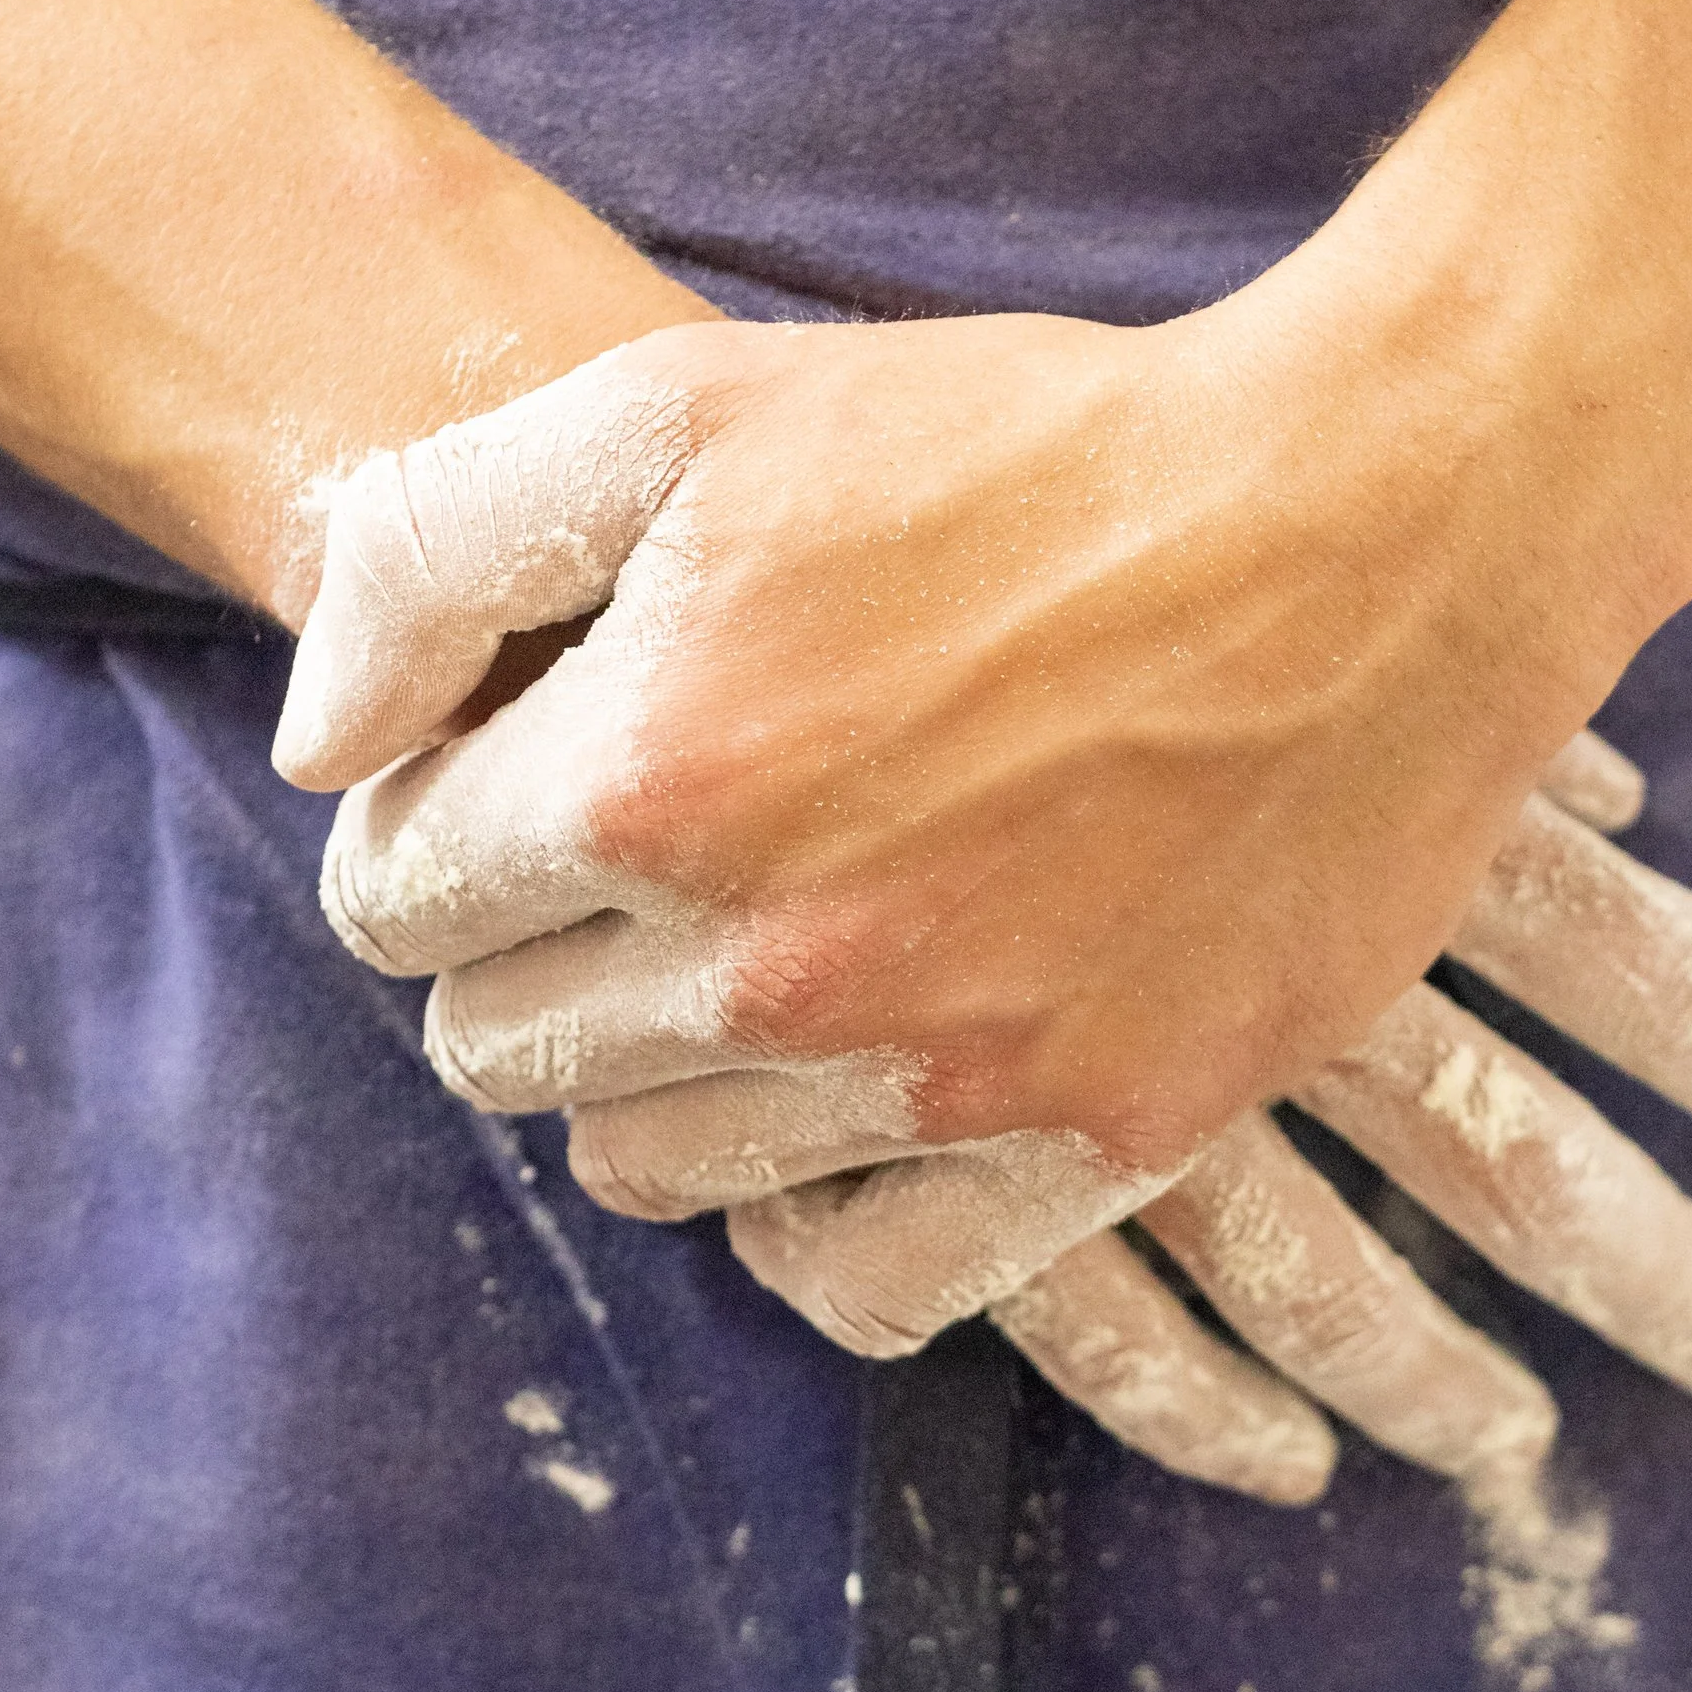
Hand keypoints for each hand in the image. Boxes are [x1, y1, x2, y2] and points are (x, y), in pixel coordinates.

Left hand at [275, 319, 1691, 1496]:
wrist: (1374, 524)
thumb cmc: (1023, 444)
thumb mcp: (690, 404)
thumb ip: (439, 549)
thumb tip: (317, 742)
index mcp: (645, 777)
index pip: (392, 897)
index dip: (428, 826)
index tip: (509, 778)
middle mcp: (771, 963)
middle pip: (499, 1054)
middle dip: (519, 955)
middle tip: (619, 864)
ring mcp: (936, 1075)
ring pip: (655, 1171)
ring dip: (653, 1076)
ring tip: (733, 959)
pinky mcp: (1092, 1137)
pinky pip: (862, 1288)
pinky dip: (809, 1219)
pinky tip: (830, 1107)